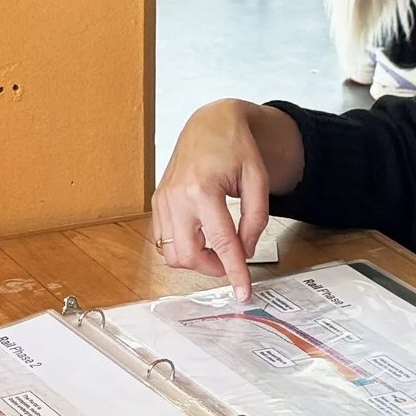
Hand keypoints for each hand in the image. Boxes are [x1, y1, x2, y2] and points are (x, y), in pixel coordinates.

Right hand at [152, 100, 305, 299]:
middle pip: (188, 256)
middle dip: (212, 268)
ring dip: (196, 259)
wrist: (210, 123)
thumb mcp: (258, 180)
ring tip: (217, 247)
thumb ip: (255, 219)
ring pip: (172, 254)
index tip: (243, 292)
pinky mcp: (157, 202)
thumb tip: (245, 252)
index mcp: (202, 189)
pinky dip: (183, 246)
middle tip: (232, 262)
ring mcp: (162, 200)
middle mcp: (176, 196)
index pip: (221, 243)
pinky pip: (163, 240)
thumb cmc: (235, 147)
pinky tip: (201, 236)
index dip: (235, 272)